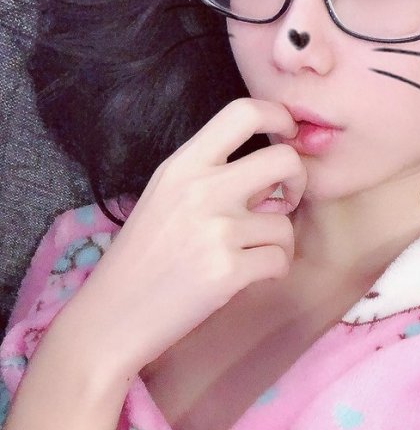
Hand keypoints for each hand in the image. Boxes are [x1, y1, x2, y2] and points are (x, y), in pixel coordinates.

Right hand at [65, 98, 305, 376]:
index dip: (278, 116)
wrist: (111, 318)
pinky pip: (280, 260)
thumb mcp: (165, 195)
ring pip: (285, 222)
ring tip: (251, 254)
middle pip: (284, 159)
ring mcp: (215, 230)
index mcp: (183, 165)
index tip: (287, 135)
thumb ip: (211, 174)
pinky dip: (273, 270)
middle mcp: (201, 189)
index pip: (243, 112)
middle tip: (286, 199)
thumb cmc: (142, 257)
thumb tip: (273, 166)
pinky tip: (249, 276)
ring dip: (279, 242)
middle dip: (299, 179)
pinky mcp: (227, 270)